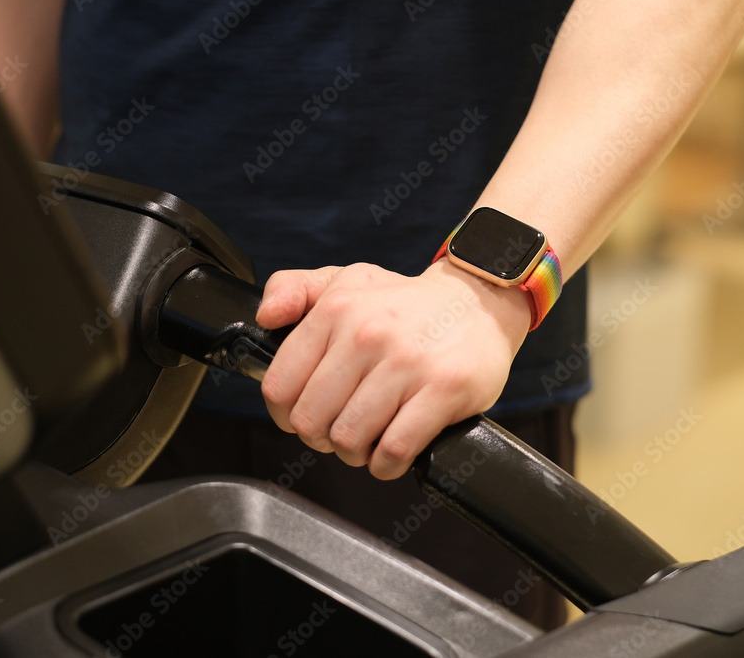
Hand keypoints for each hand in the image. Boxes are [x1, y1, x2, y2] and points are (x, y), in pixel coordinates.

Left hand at [256, 259, 532, 479]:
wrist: (479, 300)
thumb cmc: (406, 302)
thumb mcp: (347, 280)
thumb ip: (293, 289)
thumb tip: (264, 317)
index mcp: (336, 310)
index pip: (280, 385)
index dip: (286, 415)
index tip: (304, 416)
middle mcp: (366, 334)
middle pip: (312, 421)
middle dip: (321, 438)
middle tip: (340, 431)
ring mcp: (406, 363)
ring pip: (349, 439)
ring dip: (355, 453)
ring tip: (369, 440)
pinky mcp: (443, 389)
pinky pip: (394, 450)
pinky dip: (387, 464)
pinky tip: (392, 453)